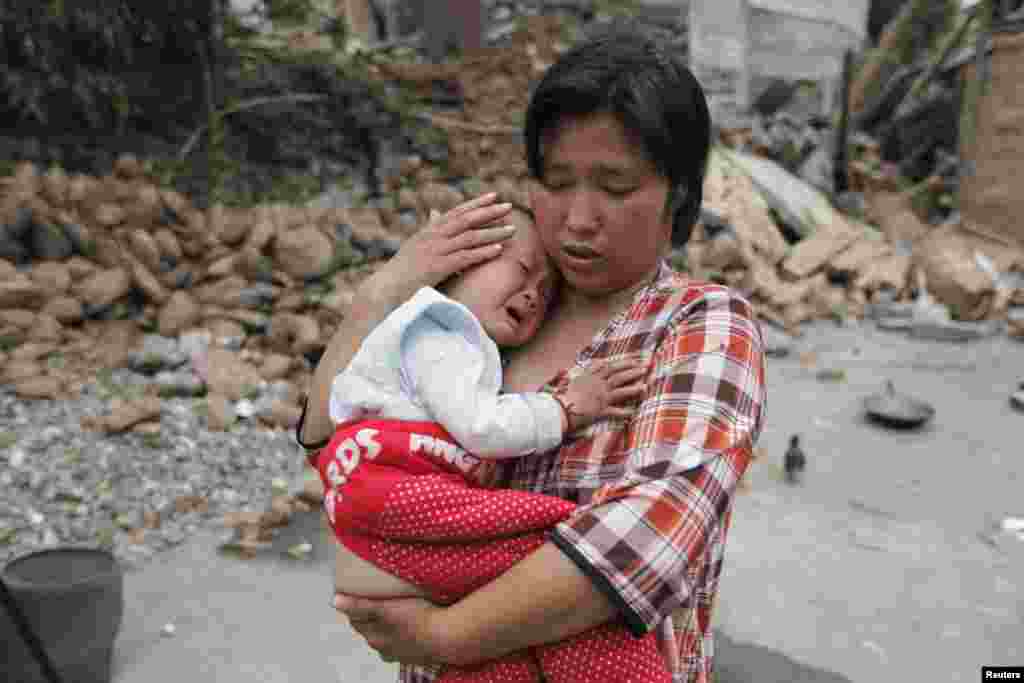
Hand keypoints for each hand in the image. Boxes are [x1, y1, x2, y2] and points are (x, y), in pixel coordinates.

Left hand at [333, 592, 448, 665]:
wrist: (446, 637)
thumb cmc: (417, 621)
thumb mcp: (384, 609)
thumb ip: (359, 606)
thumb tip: (335, 601)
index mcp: (375, 638)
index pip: (356, 621)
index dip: (355, 607)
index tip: (358, 594)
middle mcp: (385, 649)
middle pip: (371, 630)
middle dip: (370, 616)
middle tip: (376, 598)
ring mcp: (401, 652)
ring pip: (387, 637)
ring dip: (387, 626)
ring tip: (394, 610)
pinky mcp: (417, 653)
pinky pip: (404, 642)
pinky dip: (403, 634)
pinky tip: (410, 626)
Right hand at [365, 192, 517, 304]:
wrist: (386, 288)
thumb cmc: (402, 270)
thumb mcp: (415, 244)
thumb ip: (428, 229)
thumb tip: (435, 213)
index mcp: (429, 230)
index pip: (456, 212)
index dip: (476, 203)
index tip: (493, 196)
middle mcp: (433, 236)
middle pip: (466, 219)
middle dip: (489, 212)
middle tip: (509, 206)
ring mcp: (436, 251)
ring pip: (470, 237)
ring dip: (493, 233)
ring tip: (512, 230)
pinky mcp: (438, 267)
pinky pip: (465, 257)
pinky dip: (482, 253)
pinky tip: (498, 250)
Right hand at [554, 358, 646, 432]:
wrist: (558, 409)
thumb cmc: (562, 395)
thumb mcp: (570, 380)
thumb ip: (578, 371)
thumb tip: (580, 365)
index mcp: (590, 376)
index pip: (610, 366)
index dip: (623, 362)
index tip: (634, 359)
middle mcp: (597, 385)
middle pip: (618, 376)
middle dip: (633, 371)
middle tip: (645, 367)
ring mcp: (600, 397)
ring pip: (620, 391)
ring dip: (633, 388)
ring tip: (645, 385)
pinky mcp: (600, 411)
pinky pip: (615, 411)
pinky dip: (625, 411)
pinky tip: (634, 411)